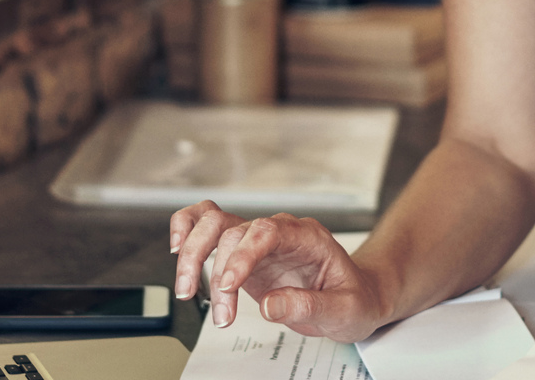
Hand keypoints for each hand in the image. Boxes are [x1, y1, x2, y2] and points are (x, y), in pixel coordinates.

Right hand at [169, 201, 391, 341]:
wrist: (356, 296)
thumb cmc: (355, 298)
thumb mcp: (345, 309)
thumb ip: (309, 306)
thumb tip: (269, 306)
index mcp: (306, 236)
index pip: (267, 231)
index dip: (243, 254)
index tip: (229, 284)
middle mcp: (278, 232)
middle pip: (233, 229)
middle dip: (214, 266)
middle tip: (212, 305)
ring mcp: (258, 242)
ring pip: (214, 224)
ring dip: (194, 253)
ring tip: (187, 289)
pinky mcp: (243, 255)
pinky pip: (209, 230)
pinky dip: (189, 232)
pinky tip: (178, 250)